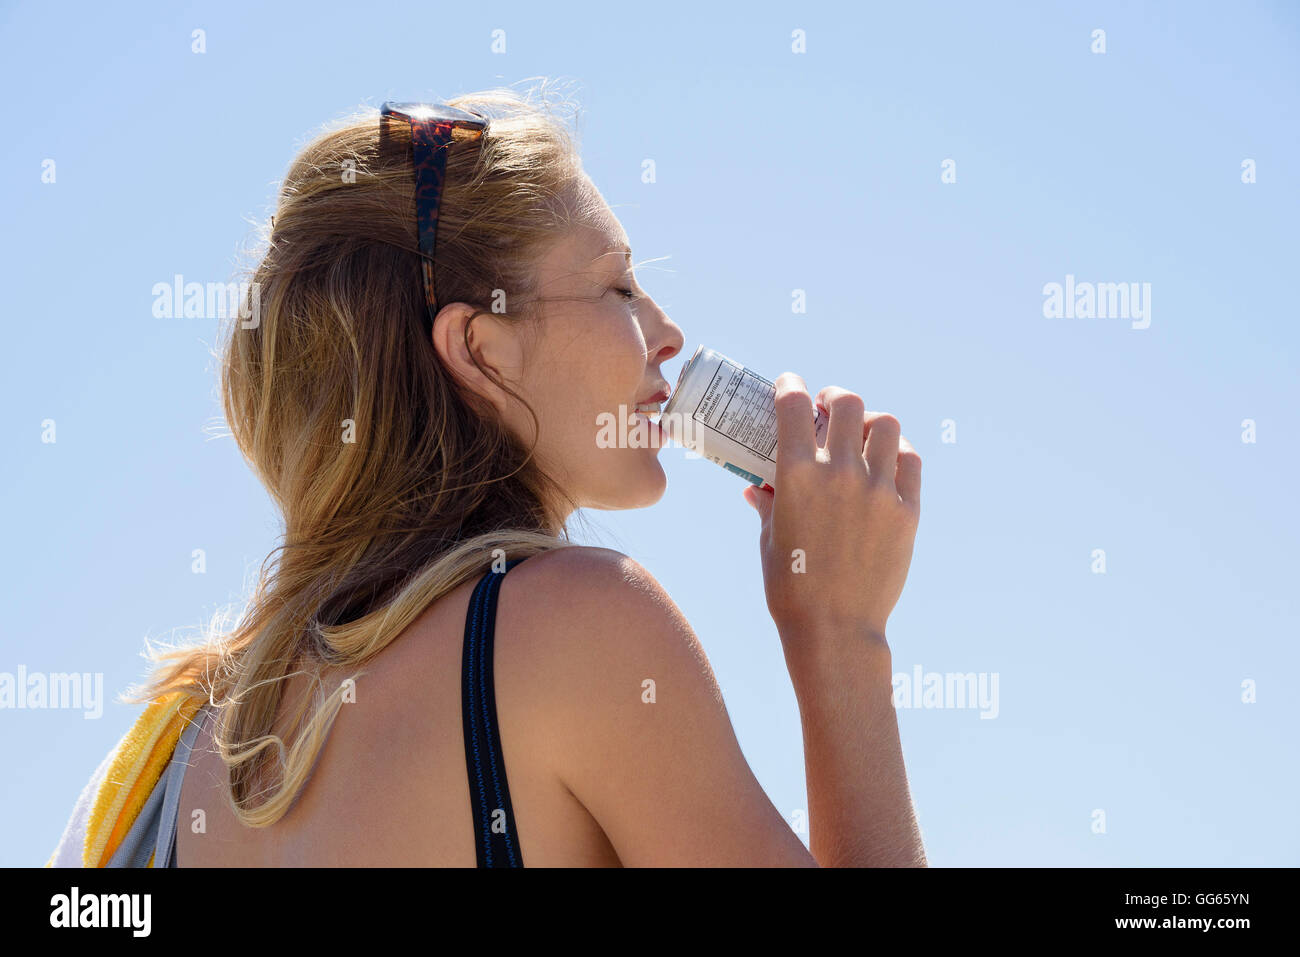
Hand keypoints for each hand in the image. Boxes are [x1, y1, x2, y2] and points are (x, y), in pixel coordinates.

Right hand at [742, 373, 920, 649]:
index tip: (789, 386)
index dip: (791, 385)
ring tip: (862, 434)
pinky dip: (897, 453)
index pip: (794, 404)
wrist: (835, 629)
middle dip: (835, 398)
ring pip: (886, 425)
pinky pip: (910, 461)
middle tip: (829, 408)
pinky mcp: (906, 510)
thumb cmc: (791, 587)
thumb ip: (767, 505)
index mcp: (797, 474)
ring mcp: (878, 490)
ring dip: (871, 422)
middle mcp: (840, 472)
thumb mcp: (769, 540)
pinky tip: (886, 463)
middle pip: (848, 403)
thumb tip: (755, 487)